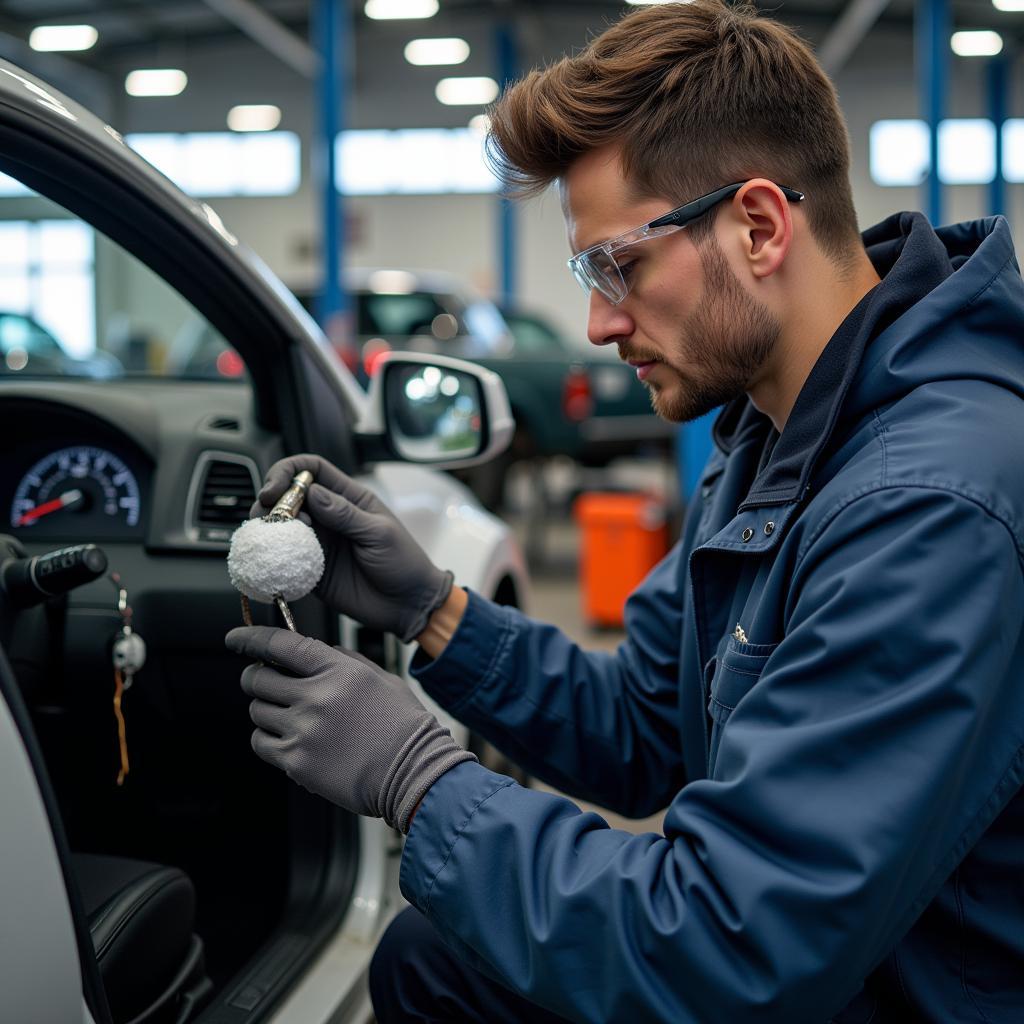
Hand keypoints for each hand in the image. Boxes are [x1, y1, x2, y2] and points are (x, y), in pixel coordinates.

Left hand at [225, 626, 474, 831]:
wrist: (414, 772)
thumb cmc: (402, 726)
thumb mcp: (380, 677)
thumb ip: (342, 660)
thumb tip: (309, 650)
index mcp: (337, 670)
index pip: (279, 645)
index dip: (250, 639)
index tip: (236, 639)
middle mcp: (316, 696)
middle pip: (257, 678)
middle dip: (255, 677)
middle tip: (265, 683)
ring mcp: (304, 730)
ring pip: (256, 711)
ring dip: (266, 710)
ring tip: (289, 717)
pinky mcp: (297, 762)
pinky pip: (260, 743)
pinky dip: (268, 739)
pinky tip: (289, 739)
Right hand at [253, 454, 453, 642]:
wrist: (408, 605)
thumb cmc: (404, 564)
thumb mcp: (379, 534)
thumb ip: (346, 515)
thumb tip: (312, 493)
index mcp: (349, 498)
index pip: (311, 470)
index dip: (288, 472)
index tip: (274, 488)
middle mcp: (329, 517)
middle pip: (289, 497)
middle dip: (270, 502)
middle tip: (265, 517)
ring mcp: (318, 543)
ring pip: (282, 527)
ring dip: (268, 529)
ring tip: (264, 537)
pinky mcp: (310, 570)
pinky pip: (284, 559)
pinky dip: (271, 558)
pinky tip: (268, 561)